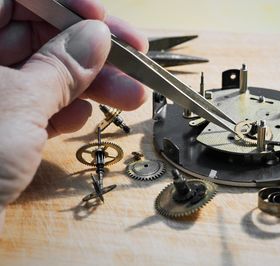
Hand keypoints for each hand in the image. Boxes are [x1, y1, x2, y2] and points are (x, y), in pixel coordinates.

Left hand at [0, 0, 147, 227]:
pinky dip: (62, 111)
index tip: (100, 17)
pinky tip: (83, 119)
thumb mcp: (18, 108)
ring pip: (42, 75)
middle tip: (134, 59)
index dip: (62, 3)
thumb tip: (99, 34)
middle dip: (89, 50)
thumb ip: (61, 67)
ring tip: (132, 97)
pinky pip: (35, 106)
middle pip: (36, 37)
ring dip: (89, 85)